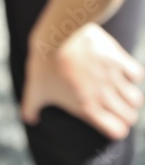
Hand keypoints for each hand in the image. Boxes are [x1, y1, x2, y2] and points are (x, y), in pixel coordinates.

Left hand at [21, 23, 144, 139]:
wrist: (57, 33)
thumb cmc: (44, 63)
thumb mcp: (34, 88)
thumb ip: (31, 107)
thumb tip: (29, 119)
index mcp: (86, 107)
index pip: (117, 131)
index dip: (115, 128)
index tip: (109, 120)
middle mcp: (104, 95)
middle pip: (130, 117)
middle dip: (124, 114)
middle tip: (115, 105)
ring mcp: (113, 77)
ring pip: (136, 99)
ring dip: (130, 97)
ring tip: (120, 90)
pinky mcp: (117, 57)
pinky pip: (137, 74)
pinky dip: (132, 75)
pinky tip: (122, 70)